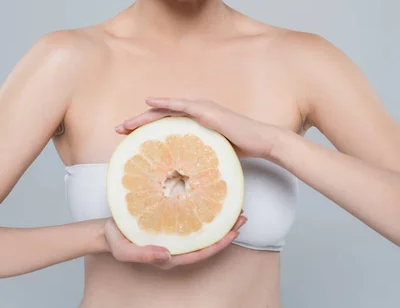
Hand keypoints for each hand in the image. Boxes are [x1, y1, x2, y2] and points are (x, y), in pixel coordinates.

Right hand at [103, 212, 247, 269]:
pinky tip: (211, 197)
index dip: (218, 244)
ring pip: (202, 228)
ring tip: (235, 206)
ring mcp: (174, 233)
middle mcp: (175, 245)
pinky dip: (204, 208)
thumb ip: (143, 255)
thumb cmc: (115, 239)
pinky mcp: (170, 219)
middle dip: (227, 230)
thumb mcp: (124, 250)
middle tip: (243, 216)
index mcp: (169, 255)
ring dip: (219, 219)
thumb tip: (167, 256)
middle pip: (206, 241)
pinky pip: (191, 217)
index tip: (234, 233)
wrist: (104, 229)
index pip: (200, 253)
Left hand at [115, 96, 277, 159]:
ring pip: (166, 110)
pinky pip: (181, 106)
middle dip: (137, 122)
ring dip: (143, 115)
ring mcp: (201, 109)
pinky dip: (164, 103)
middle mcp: (196, 112)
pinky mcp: (206, 111)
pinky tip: (149, 103)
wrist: (261, 141)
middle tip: (118, 130)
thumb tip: (182, 175)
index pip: (165, 124)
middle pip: (160, 116)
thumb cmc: (240, 149)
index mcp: (195, 122)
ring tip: (126, 123)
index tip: (127, 136)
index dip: (144, 128)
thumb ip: (197, 157)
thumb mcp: (212, 154)